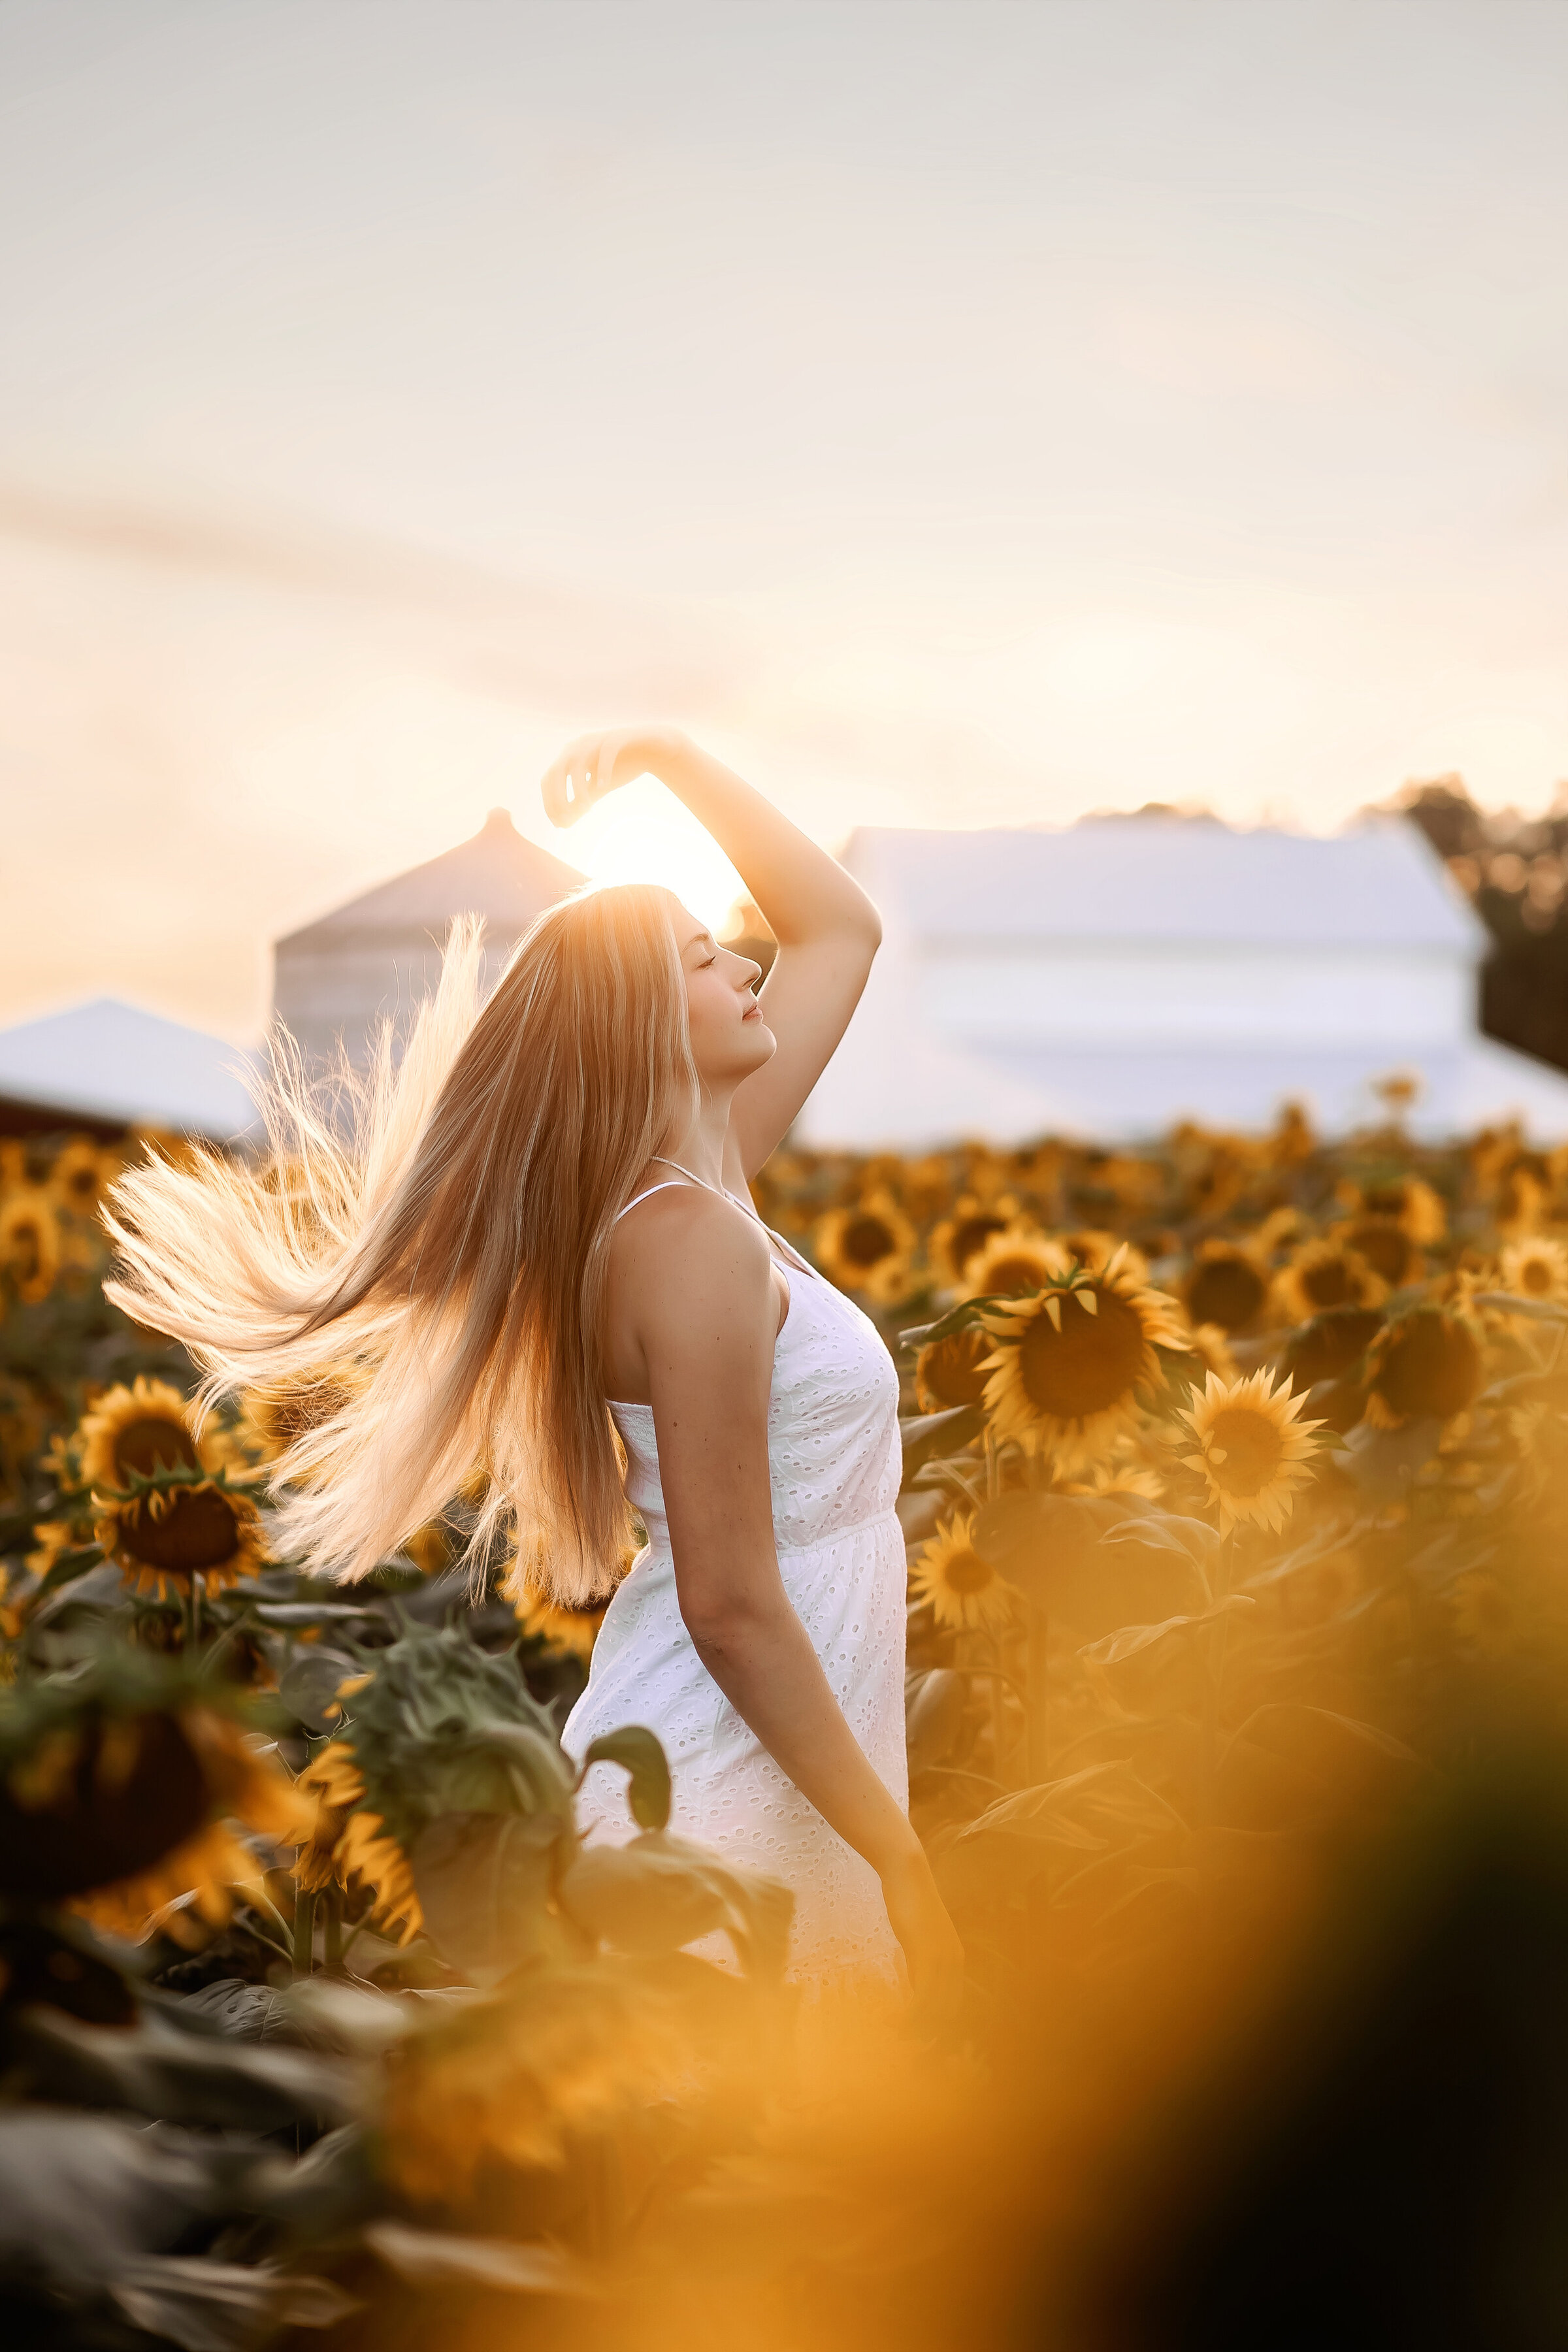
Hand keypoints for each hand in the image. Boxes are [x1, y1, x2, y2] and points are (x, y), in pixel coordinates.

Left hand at [540, 726, 683, 828]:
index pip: (548, 778)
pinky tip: (603, 787)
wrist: (651, 750)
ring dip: (579, 788)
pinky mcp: (617, 738)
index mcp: (570, 754)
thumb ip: (580, 802)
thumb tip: (563, 823)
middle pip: (556, 770)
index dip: (548, 801)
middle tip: (569, 817)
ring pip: (578, 764)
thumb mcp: (597, 788)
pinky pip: (604, 754)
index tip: (557, 822)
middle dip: (559, 797)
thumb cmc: (621, 768)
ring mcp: (597, 740)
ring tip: (587, 806)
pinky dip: (601, 771)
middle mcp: (579, 744)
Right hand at [879, 1843, 964, 2031]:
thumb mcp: (918, 1938)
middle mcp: (955, 1964)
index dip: (935, 2026)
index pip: (952, 2006)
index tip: (914, 2037)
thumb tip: (914, 1986)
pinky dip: (906, 2016)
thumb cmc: (908, 1902)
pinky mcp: (927, 1957)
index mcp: (956, 1960)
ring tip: (891, 2031)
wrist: (906, 1874)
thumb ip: (920, 1962)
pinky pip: (921, 2000)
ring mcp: (944, 1961)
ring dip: (913, 2029)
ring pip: (934, 2012)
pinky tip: (888, 2017)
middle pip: (946, 2014)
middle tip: (902, 2042)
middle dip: (926, 2034)